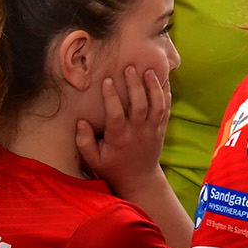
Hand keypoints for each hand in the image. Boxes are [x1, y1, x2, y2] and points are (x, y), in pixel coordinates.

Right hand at [75, 66, 170, 197]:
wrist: (139, 178)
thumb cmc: (112, 166)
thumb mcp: (93, 159)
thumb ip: (84, 142)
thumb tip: (81, 122)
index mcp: (118, 139)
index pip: (115, 115)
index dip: (111, 98)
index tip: (107, 81)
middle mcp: (137, 133)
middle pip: (140, 106)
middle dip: (135, 86)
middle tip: (130, 68)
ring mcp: (152, 130)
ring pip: (157, 106)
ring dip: (154, 87)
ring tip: (149, 70)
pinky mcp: (162, 128)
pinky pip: (167, 109)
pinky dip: (166, 93)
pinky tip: (164, 79)